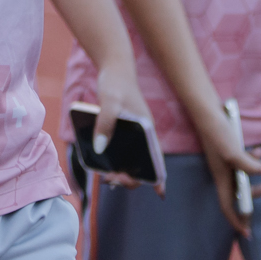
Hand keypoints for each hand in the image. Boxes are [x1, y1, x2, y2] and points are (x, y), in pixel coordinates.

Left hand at [90, 64, 155, 192]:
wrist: (113, 66)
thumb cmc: (115, 82)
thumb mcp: (109, 102)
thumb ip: (105, 124)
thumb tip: (100, 149)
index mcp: (147, 130)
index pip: (157, 158)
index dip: (160, 177)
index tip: (160, 193)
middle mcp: (143, 134)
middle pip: (142, 164)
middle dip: (131, 178)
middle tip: (112, 180)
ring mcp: (133, 132)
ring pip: (131, 158)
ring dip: (123, 170)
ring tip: (107, 176)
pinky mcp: (122, 129)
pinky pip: (121, 149)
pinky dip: (115, 159)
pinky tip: (102, 162)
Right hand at [196, 109, 260, 237]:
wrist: (208, 112)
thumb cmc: (216, 132)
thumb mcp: (232, 149)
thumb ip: (247, 162)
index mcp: (221, 178)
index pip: (227, 206)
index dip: (237, 221)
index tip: (248, 233)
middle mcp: (222, 173)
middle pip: (239, 193)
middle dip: (254, 193)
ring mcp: (226, 163)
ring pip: (243, 177)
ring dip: (255, 172)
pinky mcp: (229, 153)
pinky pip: (243, 163)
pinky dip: (252, 159)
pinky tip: (259, 150)